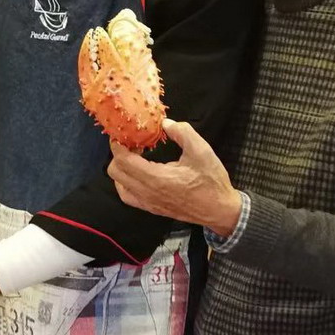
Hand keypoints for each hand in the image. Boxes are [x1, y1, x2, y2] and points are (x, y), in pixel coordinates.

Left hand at [108, 119, 242, 235]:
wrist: (219, 210)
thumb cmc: (211, 181)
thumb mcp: (201, 151)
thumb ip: (182, 132)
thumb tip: (165, 123)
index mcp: (157, 178)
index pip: (123, 161)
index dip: (117, 145)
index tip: (122, 133)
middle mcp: (147, 193)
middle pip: (116, 172)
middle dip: (118, 155)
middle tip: (133, 144)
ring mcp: (148, 203)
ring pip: (119, 185)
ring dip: (122, 169)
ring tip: (136, 157)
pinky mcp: (151, 208)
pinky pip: (128, 196)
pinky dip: (126, 183)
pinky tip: (138, 173)